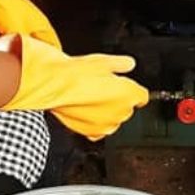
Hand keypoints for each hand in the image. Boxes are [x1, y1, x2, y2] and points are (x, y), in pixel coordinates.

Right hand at [0, 34, 149, 140]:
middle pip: (127, 108)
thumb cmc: (76, 73)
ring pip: (113, 119)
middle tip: (104, 88)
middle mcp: (121, 112)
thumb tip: (129, 64)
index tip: (128, 86)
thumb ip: (121, 64)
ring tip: (92, 97)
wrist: (52, 87)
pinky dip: (94, 121)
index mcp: (129, 94)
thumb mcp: (103, 60)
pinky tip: (86, 110)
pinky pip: (99, 129)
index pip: (142, 96)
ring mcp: (106, 125)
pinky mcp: (91, 133)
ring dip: (107, 111)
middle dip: (119, 100)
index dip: (134, 90)